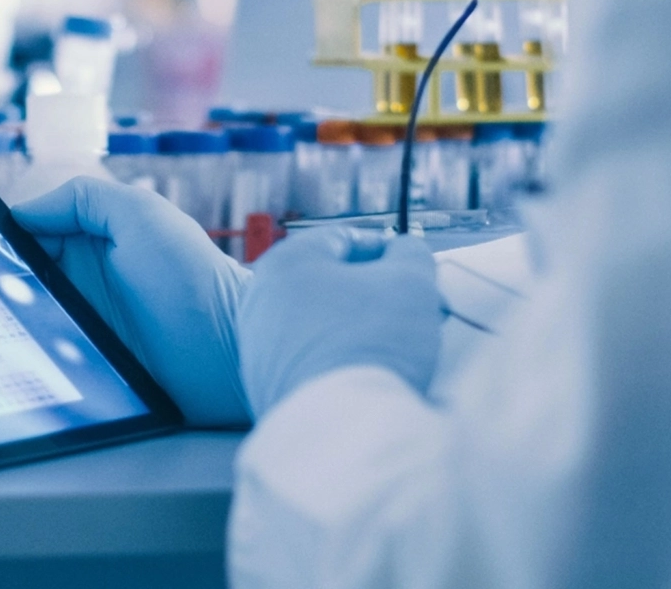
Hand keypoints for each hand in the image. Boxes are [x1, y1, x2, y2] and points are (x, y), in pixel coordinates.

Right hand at [13, 177, 251, 427]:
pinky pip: (44, 364)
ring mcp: (83, 328)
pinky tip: (1, 368)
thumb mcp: (140, 213)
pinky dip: (24, 362)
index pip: (26, 235)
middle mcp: (83, 283)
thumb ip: (83, 199)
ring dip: (1, 327)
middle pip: (17, 281)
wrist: (232, 352)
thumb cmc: (192, 277)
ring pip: (23, 323)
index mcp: (91, 241)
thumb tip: (21, 213)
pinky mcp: (87, 369)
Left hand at [237, 227, 441, 418]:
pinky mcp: (262, 387)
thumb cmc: (374, 340)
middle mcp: (258, 299)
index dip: (387, 251)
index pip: (344, 241)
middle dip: (374, 295)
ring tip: (395, 349)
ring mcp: (255, 346)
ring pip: (319, 324)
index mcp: (286, 262)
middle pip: (329, 284)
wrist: (340, 428)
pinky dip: (338, 362)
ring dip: (358, 329)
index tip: (415, 273)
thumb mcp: (411, 281)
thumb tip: (404, 252)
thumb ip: (411, 253)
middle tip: (412, 312)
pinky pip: (309, 361)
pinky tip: (367, 379)